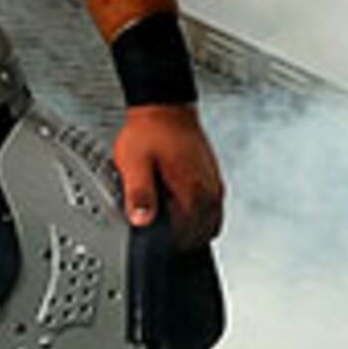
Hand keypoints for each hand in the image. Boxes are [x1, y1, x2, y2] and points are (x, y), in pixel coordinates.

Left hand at [112, 103, 223, 248]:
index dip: (164, 242)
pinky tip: (178, 203)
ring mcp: (214, 187)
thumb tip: (142, 221)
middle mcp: (209, 192)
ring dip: (188, 227)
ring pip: (208, 226)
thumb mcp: (134, 163)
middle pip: (199, 236)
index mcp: (192, 191)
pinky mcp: (213, 181)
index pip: (185, 238)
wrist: (165, 106)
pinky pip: (211, 211)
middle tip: (156, 221)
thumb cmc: (150, 131)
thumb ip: (139, 194)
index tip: (151, 233)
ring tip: (166, 211)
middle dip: (178, 237)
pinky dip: (196, 216)